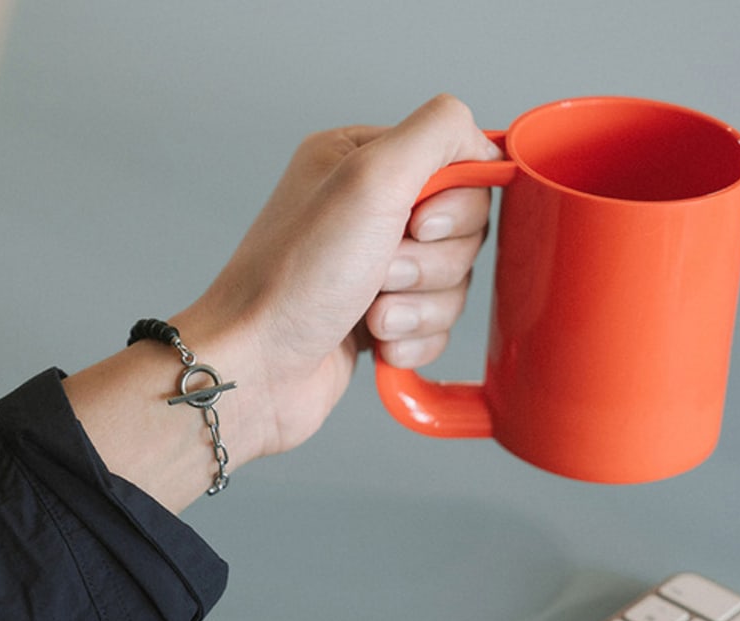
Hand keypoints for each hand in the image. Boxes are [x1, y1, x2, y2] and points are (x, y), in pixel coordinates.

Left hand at [175, 94, 497, 461]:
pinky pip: (436, 326)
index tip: (420, 226)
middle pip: (462, 232)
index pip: (457, 168)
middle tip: (381, 272)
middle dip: (428, 265)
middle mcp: (369, 211)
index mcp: (362, 161)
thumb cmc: (294, 279)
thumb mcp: (369, 179)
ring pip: (453, 284)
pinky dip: (412, 339)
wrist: (256, 368)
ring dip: (418, 307)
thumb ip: (437, 134)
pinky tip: (375, 342)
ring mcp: (374, 268)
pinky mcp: (381, 317)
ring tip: (370, 314)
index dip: (454, 207)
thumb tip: (483, 139)